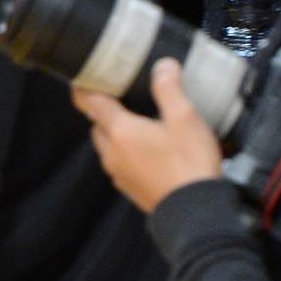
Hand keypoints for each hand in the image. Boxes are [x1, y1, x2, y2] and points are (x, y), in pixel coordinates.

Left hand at [72, 59, 223, 214]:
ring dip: (116, 132)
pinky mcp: (131, 189)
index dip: (85, 86)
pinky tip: (149, 150)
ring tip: (140, 122)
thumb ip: (169, 89)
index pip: (89, 102)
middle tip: (121, 95)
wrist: (197, 215)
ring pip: (107, 145)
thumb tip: (162, 65)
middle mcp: (112, 153)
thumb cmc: (189, 164)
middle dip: (104, 109)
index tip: (84, 75)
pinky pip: (120, 163)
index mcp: (120, 131)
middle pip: (98, 123)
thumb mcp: (184, 119)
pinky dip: (126, 152)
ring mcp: (120, 174)